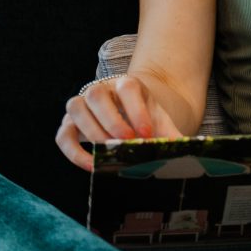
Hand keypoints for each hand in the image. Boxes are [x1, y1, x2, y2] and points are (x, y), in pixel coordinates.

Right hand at [55, 76, 182, 173]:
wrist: (128, 116)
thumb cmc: (144, 120)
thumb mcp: (159, 123)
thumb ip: (170, 135)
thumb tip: (187, 152)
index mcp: (125, 84)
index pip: (127, 87)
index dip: (137, 110)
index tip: (147, 134)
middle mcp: (100, 89)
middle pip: (96, 94)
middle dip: (112, 120)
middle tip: (127, 142)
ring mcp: (81, 105)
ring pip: (75, 108)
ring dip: (92, 132)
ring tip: (110, 153)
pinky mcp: (69, 124)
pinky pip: (63, 135)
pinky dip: (74, 152)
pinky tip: (92, 166)